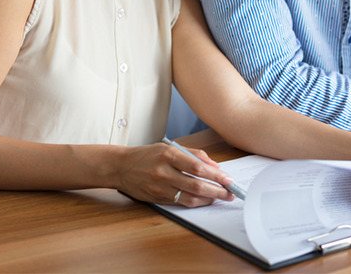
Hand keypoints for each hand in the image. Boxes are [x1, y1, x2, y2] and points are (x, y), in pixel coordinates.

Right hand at [114, 143, 236, 206]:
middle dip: (217, 190)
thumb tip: (215, 166)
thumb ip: (194, 155)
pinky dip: (195, 203)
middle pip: (197, 185)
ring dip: (209, 199)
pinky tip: (205, 200)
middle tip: (230, 193)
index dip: (216, 175)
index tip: (228, 179)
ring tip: (221, 198)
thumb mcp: (170, 148)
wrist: (120, 167)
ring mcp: (160, 187)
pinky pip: (180, 203)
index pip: (198, 167)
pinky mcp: (157, 198)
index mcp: (169, 155)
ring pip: (190, 197)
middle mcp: (164, 172)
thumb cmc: (147, 155)